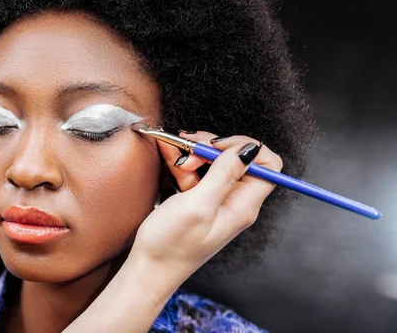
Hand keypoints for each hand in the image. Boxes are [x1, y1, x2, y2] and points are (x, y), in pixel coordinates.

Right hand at [130, 132, 282, 283]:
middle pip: (238, 160)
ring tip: (175, 150)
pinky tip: (169, 152)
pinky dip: (183, 161)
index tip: (218, 146)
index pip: (268, 166)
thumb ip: (224, 174)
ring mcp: (216, 201)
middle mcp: (234, 202)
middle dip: (212, 148)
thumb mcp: (198, 205)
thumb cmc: (172, 245)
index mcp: (243, 205)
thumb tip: (249, 149)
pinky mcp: (198, 200)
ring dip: (195, 153)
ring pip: (215, 163)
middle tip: (189, 149)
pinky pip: (197, 173)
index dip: (246, 148)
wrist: (148, 269)